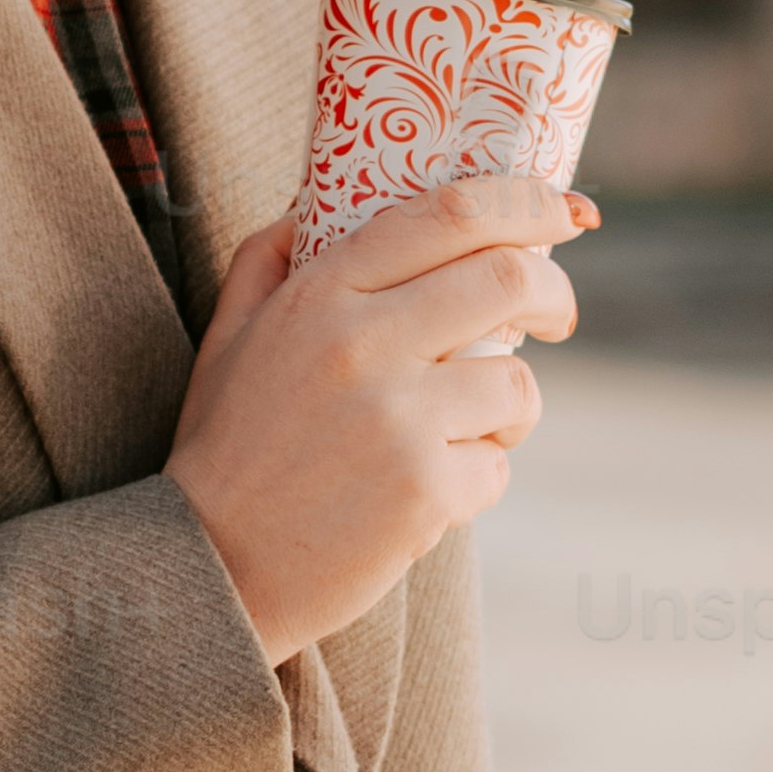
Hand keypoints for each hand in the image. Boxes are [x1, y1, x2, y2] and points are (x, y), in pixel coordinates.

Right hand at [164, 165, 593, 668]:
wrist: (209, 569)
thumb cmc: (226, 447)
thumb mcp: (228, 335)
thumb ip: (269, 258)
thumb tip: (320, 202)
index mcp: (319, 294)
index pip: (448, 213)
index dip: (526, 202)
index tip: (563, 214)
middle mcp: (361, 345)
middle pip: (508, 280)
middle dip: (554, 294)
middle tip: (556, 316)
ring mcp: (398, 420)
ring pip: (516, 383)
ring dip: (512, 407)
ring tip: (468, 430)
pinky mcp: (426, 491)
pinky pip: (497, 465)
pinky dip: (478, 477)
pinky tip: (429, 491)